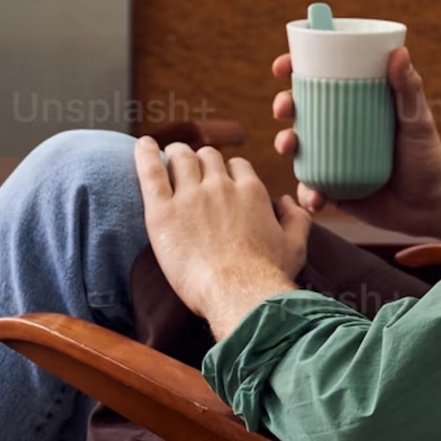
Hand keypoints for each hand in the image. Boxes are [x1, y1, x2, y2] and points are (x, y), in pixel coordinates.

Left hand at [131, 134, 308, 336]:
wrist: (238, 295)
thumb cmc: (267, 277)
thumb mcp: (295, 247)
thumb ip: (296, 218)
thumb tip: (287, 201)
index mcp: (251, 192)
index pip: (237, 166)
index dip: (228, 172)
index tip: (222, 182)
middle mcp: (221, 186)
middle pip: (208, 157)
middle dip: (201, 161)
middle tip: (191, 171)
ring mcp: (190, 196)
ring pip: (181, 158)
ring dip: (177, 155)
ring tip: (170, 158)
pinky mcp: (163, 211)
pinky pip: (151, 171)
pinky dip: (146, 154)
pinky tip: (143, 145)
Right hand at [270, 42, 440, 219]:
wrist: (432, 203)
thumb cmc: (428, 155)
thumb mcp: (417, 119)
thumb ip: (408, 88)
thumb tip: (399, 52)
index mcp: (352, 105)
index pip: (318, 82)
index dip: (294, 70)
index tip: (283, 66)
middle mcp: (337, 129)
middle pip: (299, 111)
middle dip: (284, 105)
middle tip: (284, 108)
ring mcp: (331, 159)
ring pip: (297, 148)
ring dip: (284, 143)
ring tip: (289, 146)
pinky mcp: (332, 190)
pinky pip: (310, 189)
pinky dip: (307, 193)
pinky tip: (314, 196)